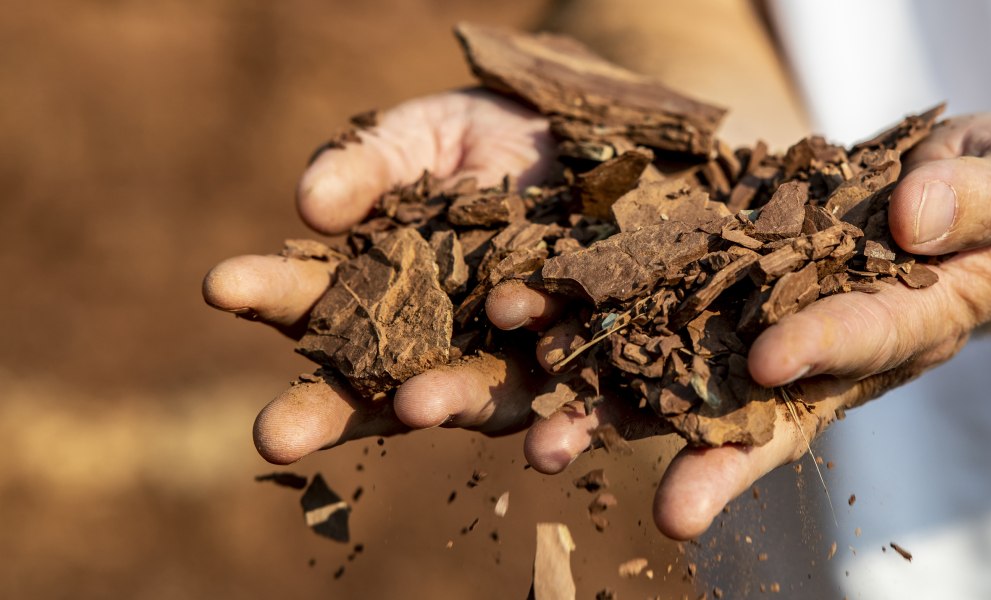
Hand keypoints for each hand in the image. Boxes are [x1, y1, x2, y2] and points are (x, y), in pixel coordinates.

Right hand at [202, 89, 560, 463]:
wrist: (585, 141)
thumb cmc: (482, 139)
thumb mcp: (418, 137)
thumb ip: (366, 167)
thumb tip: (312, 206)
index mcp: (373, 290)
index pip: (309, 298)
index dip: (264, 291)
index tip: (219, 282)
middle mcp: (431, 340)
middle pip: (370, 385)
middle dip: (323, 412)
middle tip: (272, 436)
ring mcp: (503, 356)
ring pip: (469, 398)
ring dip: (440, 407)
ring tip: (414, 406)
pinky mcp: (576, 362)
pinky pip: (570, 408)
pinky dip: (560, 431)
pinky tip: (550, 449)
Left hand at [507, 113, 990, 538]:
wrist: (944, 188)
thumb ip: (979, 200)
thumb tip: (915, 215)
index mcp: (908, 326)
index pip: (863, 341)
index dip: (822, 346)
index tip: (773, 357)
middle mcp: (825, 347)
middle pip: (764, 409)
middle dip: (713, 457)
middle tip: (672, 511)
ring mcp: (766, 321)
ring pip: (687, 373)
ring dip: (618, 407)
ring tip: (549, 447)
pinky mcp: (720, 284)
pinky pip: (655, 305)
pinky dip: (596, 323)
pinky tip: (529, 335)